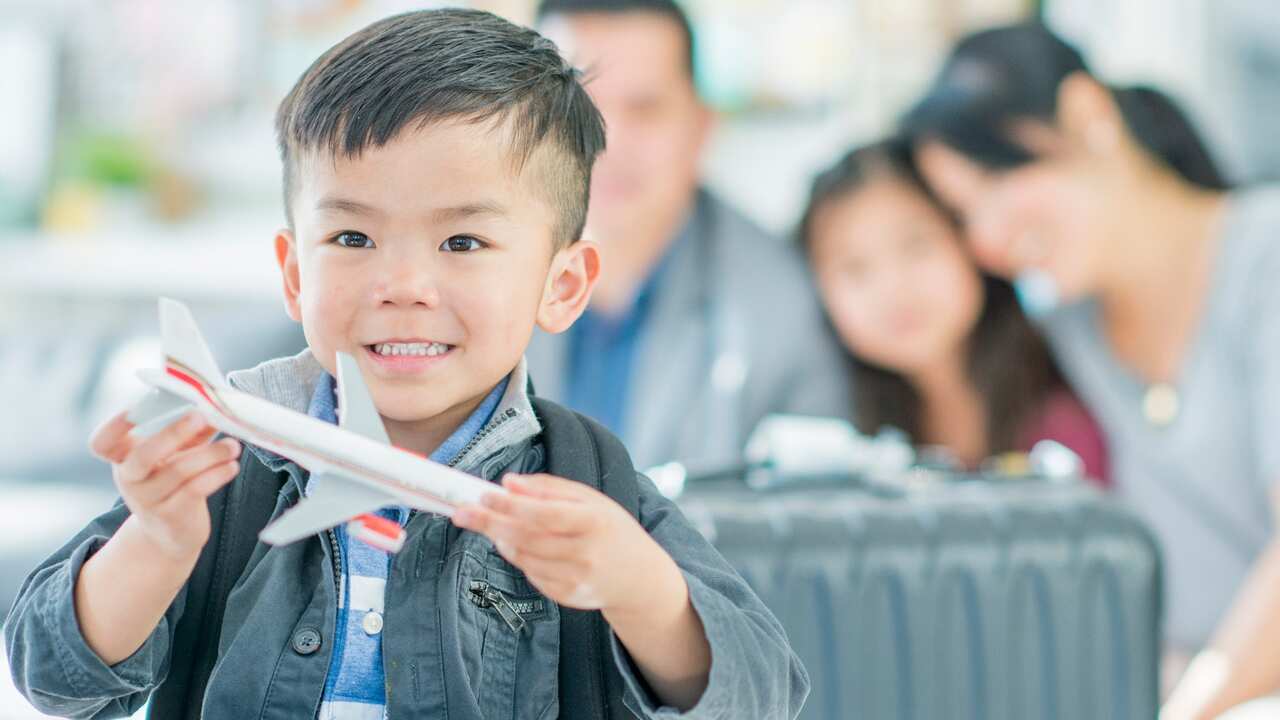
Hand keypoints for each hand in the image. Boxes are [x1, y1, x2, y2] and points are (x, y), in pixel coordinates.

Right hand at [90, 409, 240, 560]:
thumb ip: (192, 430)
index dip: (113, 425)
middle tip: (201, 416)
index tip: (135, 408)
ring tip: (233, 446)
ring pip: (178, 471)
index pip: (102, 443)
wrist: (170, 532)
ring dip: (211, 454)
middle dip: (174, 433)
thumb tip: (216, 407)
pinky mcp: (171, 516)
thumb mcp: (174, 453)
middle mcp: (130, 479)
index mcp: (123, 457)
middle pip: (143, 456)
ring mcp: (148, 500)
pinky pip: (195, 490)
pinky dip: (217, 474)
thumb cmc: (172, 481)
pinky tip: (232, 466)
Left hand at [452, 473, 681, 612]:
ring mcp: (577, 579)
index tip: (483, 496)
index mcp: (594, 521)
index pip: (544, 514)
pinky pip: (531, 575)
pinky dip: (519, 559)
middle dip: (491, 523)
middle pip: (527, 538)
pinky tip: (519, 546)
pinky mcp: (568, 597)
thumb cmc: (609, 528)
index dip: (510, 506)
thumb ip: (548, 488)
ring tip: (492, 525)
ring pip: (524, 558)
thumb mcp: (589, 499)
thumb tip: (509, 483)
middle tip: (463, 512)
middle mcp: (586, 552)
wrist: (637, 576)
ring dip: (501, 540)